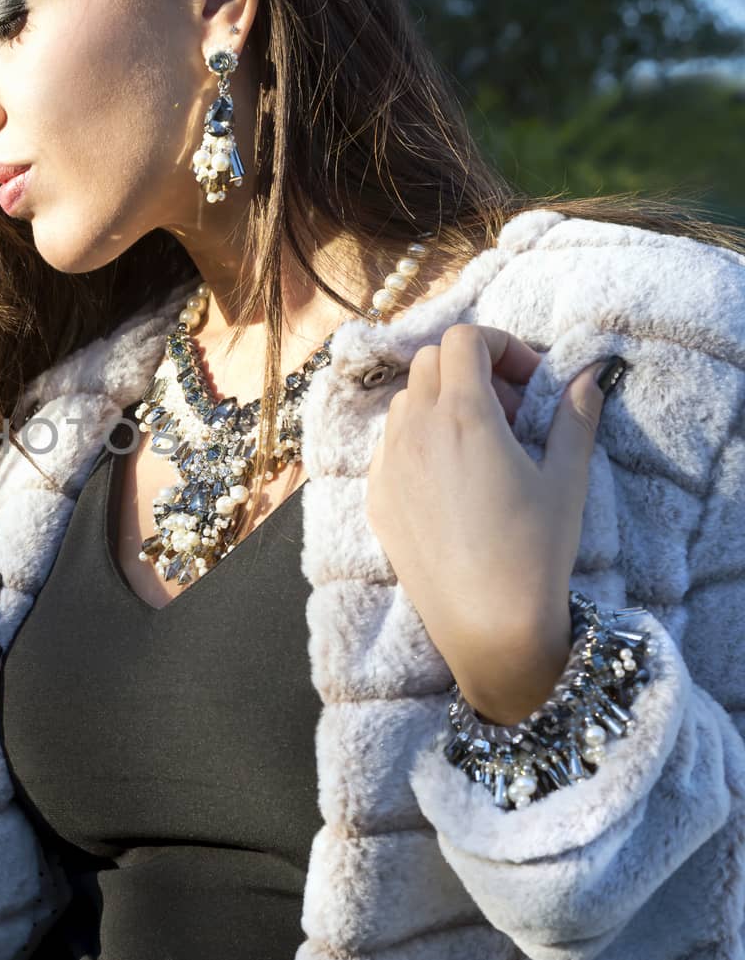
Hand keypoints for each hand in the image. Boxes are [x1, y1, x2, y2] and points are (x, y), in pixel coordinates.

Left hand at [365, 324, 616, 725]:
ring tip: (483, 447)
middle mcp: (415, 431)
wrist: (487, 623)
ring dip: (441, 403)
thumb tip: (587, 374)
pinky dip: (419, 440)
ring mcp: (387, 464)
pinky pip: (389, 445)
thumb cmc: (534, 551)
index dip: (500, 346)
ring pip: (405, 402)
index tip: (529, 382)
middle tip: (511, 412)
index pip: (464, 339)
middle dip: (472, 370)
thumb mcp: (566, 479)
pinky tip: (454, 482)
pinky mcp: (376, 496)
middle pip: (429, 362)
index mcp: (464, 415)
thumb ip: (574, 416)